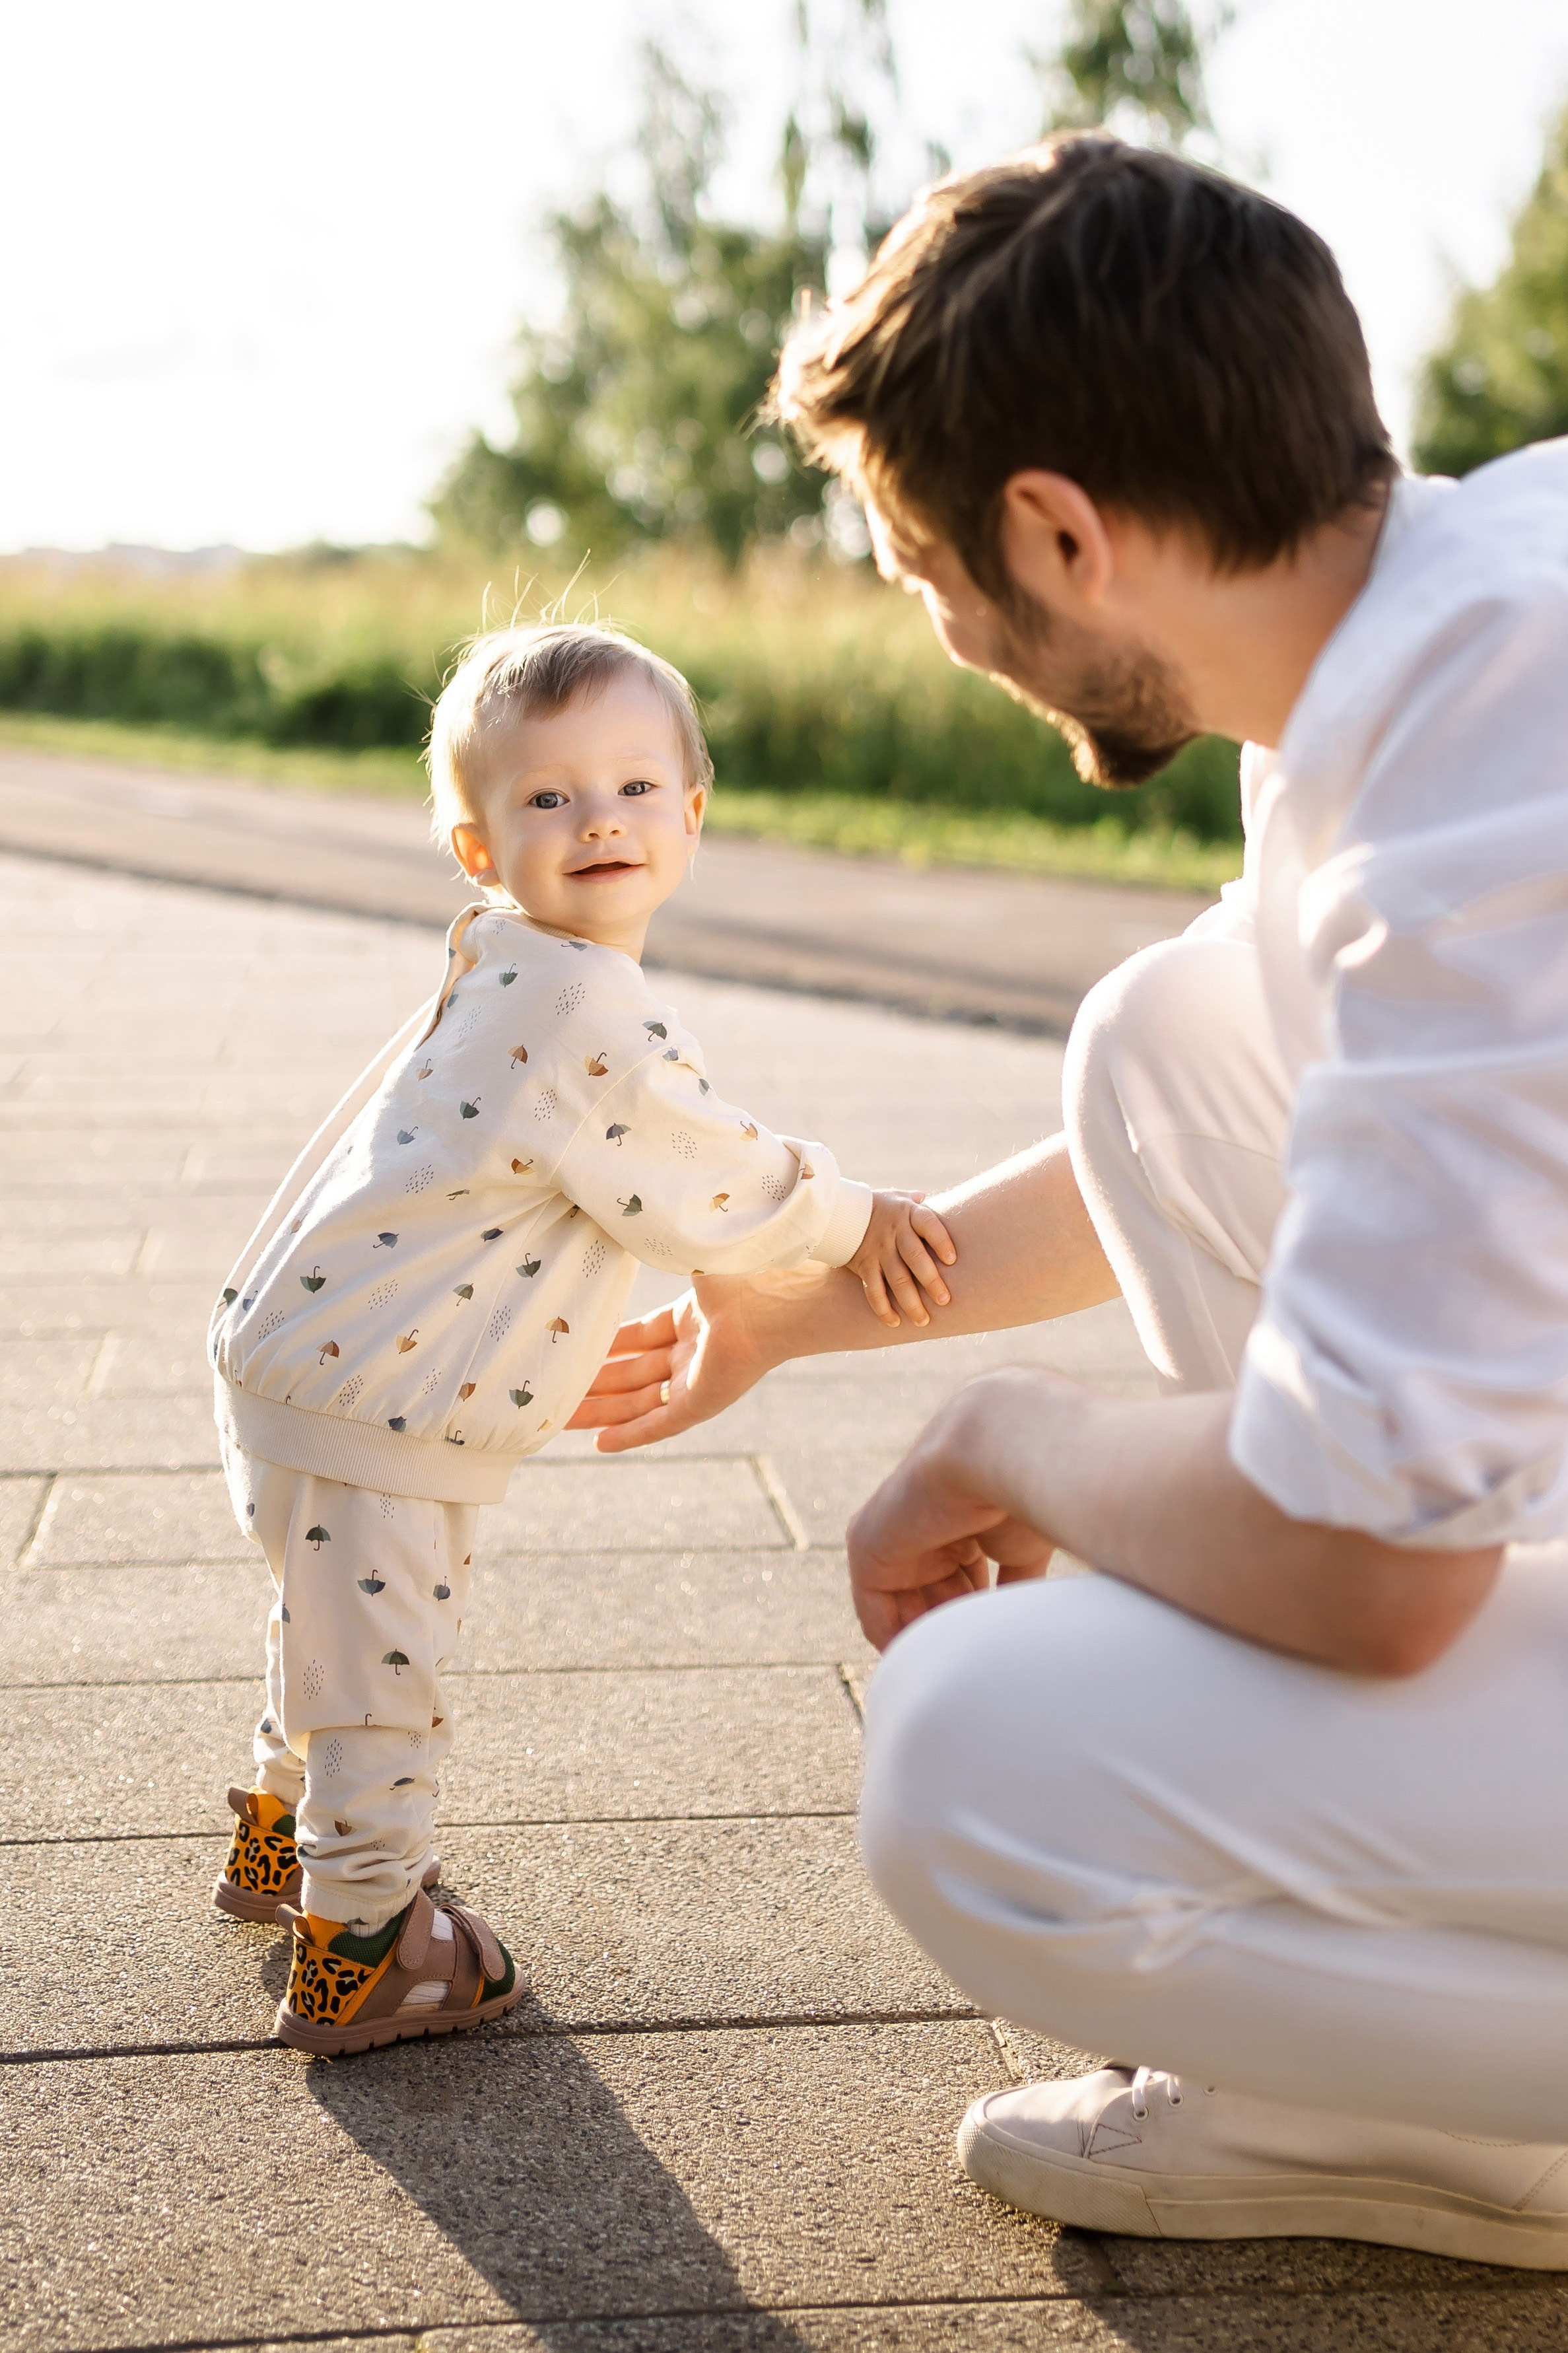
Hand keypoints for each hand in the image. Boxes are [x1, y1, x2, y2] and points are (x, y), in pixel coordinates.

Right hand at [567, 1265, 826, 1451]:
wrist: (776, 1296)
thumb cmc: (742, 1270)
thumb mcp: (691, 1256)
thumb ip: (661, 1249)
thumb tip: (632, 1217)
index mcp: (693, 1316)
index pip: (639, 1336)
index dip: (607, 1346)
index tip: (574, 1350)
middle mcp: (694, 1350)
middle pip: (633, 1373)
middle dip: (593, 1383)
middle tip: (553, 1390)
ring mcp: (698, 1378)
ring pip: (639, 1402)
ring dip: (600, 1412)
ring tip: (558, 1420)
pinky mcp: (704, 1402)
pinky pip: (659, 1425)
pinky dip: (630, 1435)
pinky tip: (598, 1444)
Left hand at [846, 1385, 1055, 1649]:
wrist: (998, 1446)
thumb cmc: (1029, 1489)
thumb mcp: (1025, 1545)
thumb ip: (1018, 1584)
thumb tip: (1025, 1629)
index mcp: (963, 1520)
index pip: (963, 1580)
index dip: (977, 1617)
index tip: (996, 1649)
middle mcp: (926, 1525)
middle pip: (934, 1596)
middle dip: (954, 1630)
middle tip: (977, 1662)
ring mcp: (895, 1533)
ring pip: (905, 1605)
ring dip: (930, 1639)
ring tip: (959, 1665)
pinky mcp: (867, 1544)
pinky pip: (873, 1607)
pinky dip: (893, 1639)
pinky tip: (921, 1665)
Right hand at [848, 1191, 957, 1328]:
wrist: (842, 1211)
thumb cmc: (882, 1207)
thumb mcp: (901, 1197)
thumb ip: (921, 1203)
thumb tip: (945, 1203)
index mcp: (909, 1214)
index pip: (928, 1225)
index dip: (941, 1241)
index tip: (952, 1260)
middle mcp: (894, 1232)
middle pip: (915, 1258)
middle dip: (930, 1281)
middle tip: (944, 1301)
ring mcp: (879, 1250)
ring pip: (896, 1279)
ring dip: (911, 1302)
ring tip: (923, 1321)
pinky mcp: (864, 1265)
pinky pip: (873, 1290)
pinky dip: (883, 1308)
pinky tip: (895, 1322)